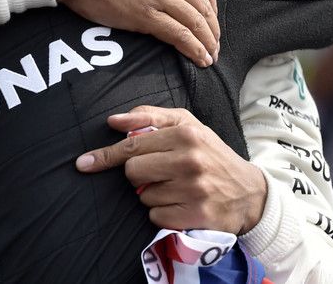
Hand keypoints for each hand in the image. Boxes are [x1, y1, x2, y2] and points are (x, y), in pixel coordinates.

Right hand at [51, 0, 218, 66]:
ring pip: (195, 22)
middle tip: (214, 42)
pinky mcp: (145, 16)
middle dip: (213, 28)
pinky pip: (179, 35)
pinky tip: (200, 59)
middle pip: (203, 7)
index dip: (211, 4)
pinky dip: (194, 48)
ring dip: (207, 42)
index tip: (211, 17)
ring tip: (210, 56)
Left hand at [75, 105, 266, 234]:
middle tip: (160, 172)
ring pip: (144, 196)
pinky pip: (155, 216)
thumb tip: (114, 121)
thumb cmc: (210, 154)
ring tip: (177, 188)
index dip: (106, 155)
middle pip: (133, 171)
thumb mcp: (187, 126)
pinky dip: (162, 213)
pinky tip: (181, 204)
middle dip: (139, 174)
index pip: (133, 145)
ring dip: (153, 194)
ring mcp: (193, 190)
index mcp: (186, 134)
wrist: (248, 192)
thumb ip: (150, 117)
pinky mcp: (195, 216)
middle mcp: (190, 161)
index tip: (84, 163)